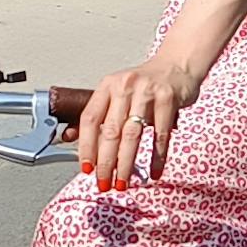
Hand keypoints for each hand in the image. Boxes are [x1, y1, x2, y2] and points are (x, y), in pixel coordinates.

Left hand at [76, 51, 205, 193]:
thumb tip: (69, 136)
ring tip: (122, 182)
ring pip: (132, 135)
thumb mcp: (117, 92)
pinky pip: (160, 135)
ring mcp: (147, 92)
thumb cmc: (145, 82)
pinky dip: (157, 158)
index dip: (85, 145)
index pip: (90, 119)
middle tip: (103, 182)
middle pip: (110, 131)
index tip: (86, 167)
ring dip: (126, 163)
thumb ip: (97, 114)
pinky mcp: (168, 99)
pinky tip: (154, 172)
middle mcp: (125, 87)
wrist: (177, 63)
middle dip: (105, 162)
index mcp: (108, 86)